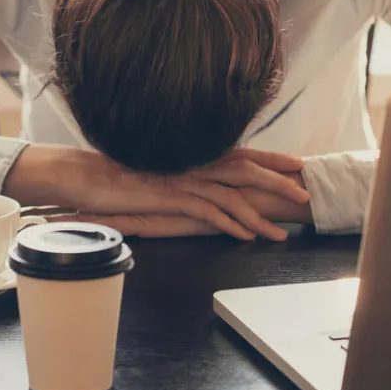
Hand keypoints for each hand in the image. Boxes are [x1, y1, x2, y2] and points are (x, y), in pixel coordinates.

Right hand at [4, 146, 309, 240]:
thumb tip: (202, 183)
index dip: (272, 158)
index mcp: (193, 153)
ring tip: (282, 233)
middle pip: (247, 169)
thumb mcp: (159, 172)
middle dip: (279, 182)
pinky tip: (247, 236)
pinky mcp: (170, 195)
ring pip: (233, 194)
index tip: (298, 164)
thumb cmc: (119, 175)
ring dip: (261, 214)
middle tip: (306, 194)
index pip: (242, 152)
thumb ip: (182, 174)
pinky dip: (231, 224)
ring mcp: (183, 178)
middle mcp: (193, 161)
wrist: (84, 176)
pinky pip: (208, 211)